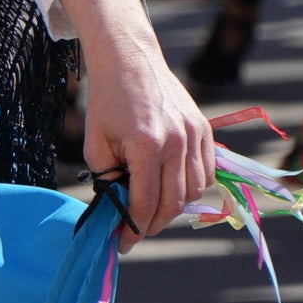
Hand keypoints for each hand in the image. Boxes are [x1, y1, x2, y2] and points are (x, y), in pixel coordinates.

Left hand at [65, 0, 214, 250]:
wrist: (129, 59)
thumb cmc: (106, 100)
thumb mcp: (96, 141)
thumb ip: (107, 178)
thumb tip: (119, 209)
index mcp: (146, 144)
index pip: (146, 202)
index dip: (133, 228)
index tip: (122, 243)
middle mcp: (177, 141)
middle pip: (174, 202)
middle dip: (154, 224)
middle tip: (136, 231)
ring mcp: (195, 135)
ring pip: (195, 191)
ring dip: (175, 207)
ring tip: (152, 209)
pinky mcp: (205, 129)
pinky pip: (206, 172)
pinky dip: (192, 187)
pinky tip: (171, 188)